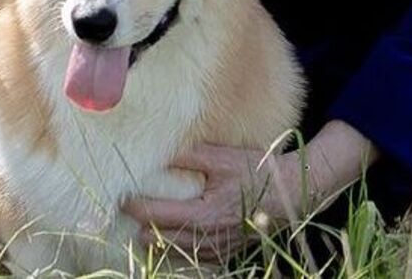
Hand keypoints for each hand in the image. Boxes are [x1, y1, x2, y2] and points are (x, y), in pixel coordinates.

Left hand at [122, 121, 375, 261]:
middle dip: (140, 226)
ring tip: (142, 228)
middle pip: (158, 240)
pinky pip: (194, 261)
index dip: (133, 205)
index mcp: (204, 214)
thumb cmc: (257, 170)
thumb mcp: (222, 157)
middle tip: (126, 211)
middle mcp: (208, 238)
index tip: (119, 195)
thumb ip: (188, 155)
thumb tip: (157, 150)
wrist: (292, 193)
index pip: (154, 215)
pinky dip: (178, 253)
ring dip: (156, 241)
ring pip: (173, 254)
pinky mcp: (226, 253)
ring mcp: (218, 249)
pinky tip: (170, 243)